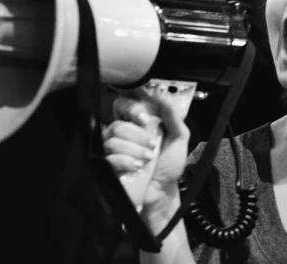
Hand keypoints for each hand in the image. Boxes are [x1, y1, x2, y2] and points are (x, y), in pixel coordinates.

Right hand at [103, 86, 189, 218]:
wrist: (164, 191)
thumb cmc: (170, 164)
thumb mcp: (179, 138)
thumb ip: (173, 116)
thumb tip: (162, 96)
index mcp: (137, 124)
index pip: (123, 104)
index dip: (131, 107)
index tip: (145, 117)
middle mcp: (123, 134)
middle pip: (118, 123)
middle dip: (138, 133)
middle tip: (153, 144)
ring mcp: (113, 151)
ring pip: (113, 138)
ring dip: (135, 149)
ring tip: (148, 159)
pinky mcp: (108, 166)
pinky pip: (109, 157)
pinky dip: (126, 161)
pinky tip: (137, 167)